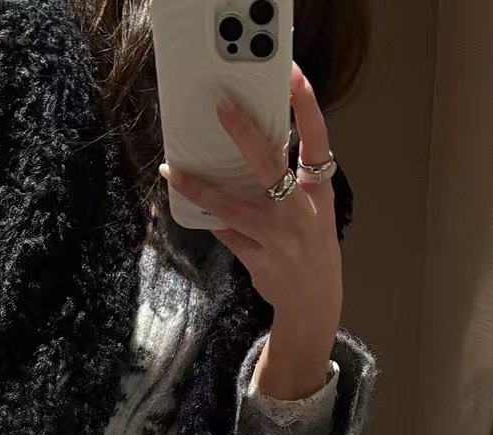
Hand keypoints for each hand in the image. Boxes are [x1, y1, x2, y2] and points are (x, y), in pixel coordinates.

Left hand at [161, 64, 340, 400]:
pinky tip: (186, 205)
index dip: (306, 105)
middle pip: (270, 165)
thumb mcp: (314, 206)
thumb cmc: (312, 244)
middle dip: (245, 134)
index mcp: (318, 190)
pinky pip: (226, 234)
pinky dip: (208, 219)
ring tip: (173, 171)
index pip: (316, 138)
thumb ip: (291, 178)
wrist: (314, 301)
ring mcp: (278, 238)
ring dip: (201, 189)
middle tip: (222, 107)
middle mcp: (299, 211)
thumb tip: (252, 143)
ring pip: (233, 207)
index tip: (292, 75)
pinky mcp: (259, 260)